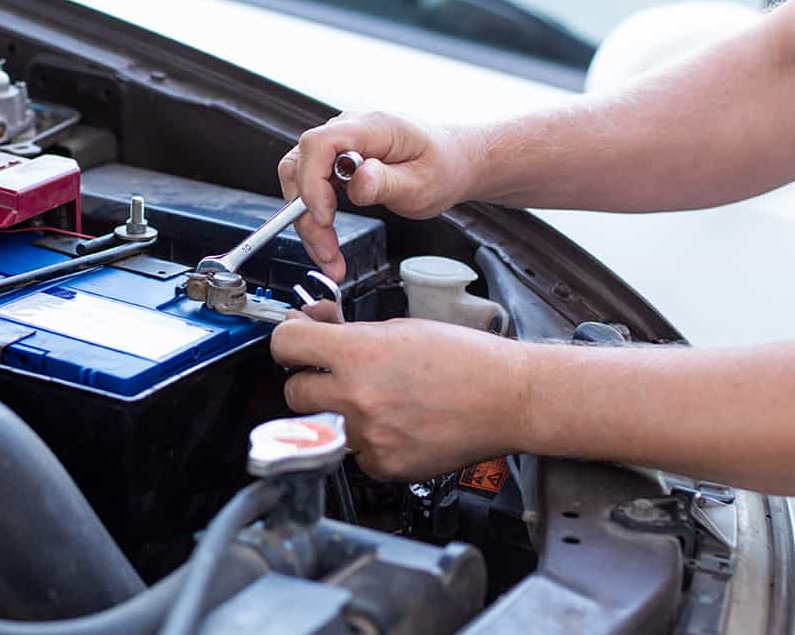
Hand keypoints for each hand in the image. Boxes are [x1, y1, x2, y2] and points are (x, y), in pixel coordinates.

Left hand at [270, 316, 529, 479]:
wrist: (509, 399)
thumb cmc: (465, 359)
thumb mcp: (400, 328)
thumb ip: (350, 334)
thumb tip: (315, 329)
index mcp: (357, 355)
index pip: (285, 346)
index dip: (289, 341)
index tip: (296, 343)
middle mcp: (356, 397)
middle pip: (294, 392)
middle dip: (310, 380)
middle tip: (335, 375)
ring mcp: (368, 436)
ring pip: (323, 425)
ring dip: (338, 412)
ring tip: (377, 401)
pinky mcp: (383, 466)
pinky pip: (354, 453)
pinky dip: (367, 441)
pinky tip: (396, 425)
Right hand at [277, 112, 477, 281]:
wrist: (453, 162)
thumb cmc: (443, 166)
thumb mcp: (424, 183)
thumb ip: (388, 183)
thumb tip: (356, 182)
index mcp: (372, 127)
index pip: (319, 144)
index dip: (312, 182)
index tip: (324, 218)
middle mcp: (349, 131)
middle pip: (300, 166)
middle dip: (305, 214)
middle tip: (325, 251)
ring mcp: (340, 146)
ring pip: (300, 181)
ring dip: (307, 222)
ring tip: (328, 255)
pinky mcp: (336, 162)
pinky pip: (311, 189)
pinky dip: (315, 219)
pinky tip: (328, 242)